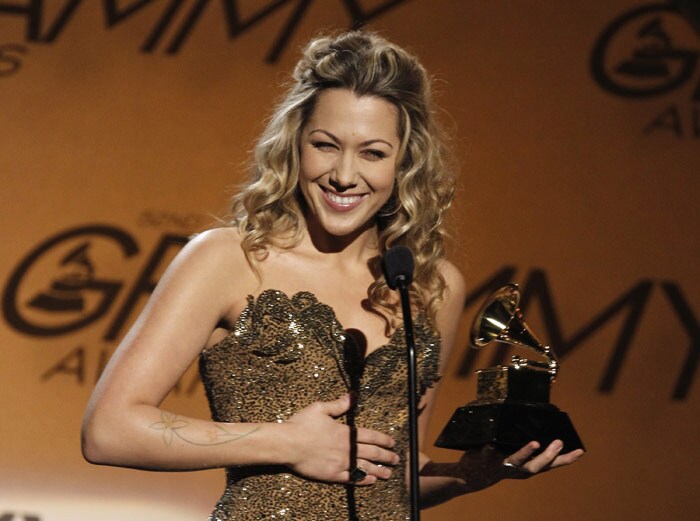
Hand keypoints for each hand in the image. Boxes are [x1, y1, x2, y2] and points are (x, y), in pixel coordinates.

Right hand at [282, 394, 399, 484]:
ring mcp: (341, 463)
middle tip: (396, 459)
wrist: (287, 444)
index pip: (370, 436)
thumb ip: (339, 404)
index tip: (392, 442)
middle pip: (372, 453)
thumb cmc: (302, 424)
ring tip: (388, 474)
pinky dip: (363, 480)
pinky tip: (370, 481)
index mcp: (345, 432)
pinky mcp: (332, 475)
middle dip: (386, 456)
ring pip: (365, 468)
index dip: (383, 439)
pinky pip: (352, 479)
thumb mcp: (320, 408)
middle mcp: (347, 449)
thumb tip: (353, 395)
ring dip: (379, 471)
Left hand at [452, 440, 583, 492]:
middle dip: (550, 455)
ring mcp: (503, 465)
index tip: (580, 451)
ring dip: (526, 453)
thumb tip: (540, 428)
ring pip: (517, 461)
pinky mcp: (487, 460)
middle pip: (538, 465)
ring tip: (535, 442)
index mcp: (528, 467)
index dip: (566, 459)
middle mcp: (519, 469)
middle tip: (560, 443)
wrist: (472, 475)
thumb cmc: (498, 461)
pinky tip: (491, 444)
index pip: (551, 464)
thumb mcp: (516, 456)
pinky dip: (490, 450)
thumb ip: (526, 447)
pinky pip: (489, 454)